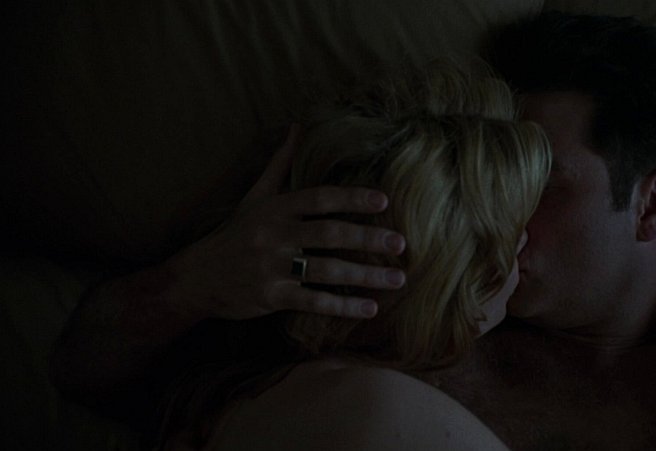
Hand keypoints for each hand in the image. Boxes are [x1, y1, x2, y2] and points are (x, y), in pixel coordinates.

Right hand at [165, 125, 406, 321]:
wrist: (195, 277)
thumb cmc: (233, 234)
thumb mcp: (254, 197)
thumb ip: (279, 164)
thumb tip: (297, 127)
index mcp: (274, 208)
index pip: (319, 198)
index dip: (351, 198)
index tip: (383, 200)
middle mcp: (274, 235)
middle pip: (328, 234)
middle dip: (367, 238)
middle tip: (401, 244)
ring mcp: (272, 267)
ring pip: (326, 270)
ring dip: (365, 276)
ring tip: (397, 280)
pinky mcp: (271, 296)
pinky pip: (313, 301)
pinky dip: (342, 306)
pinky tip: (369, 308)